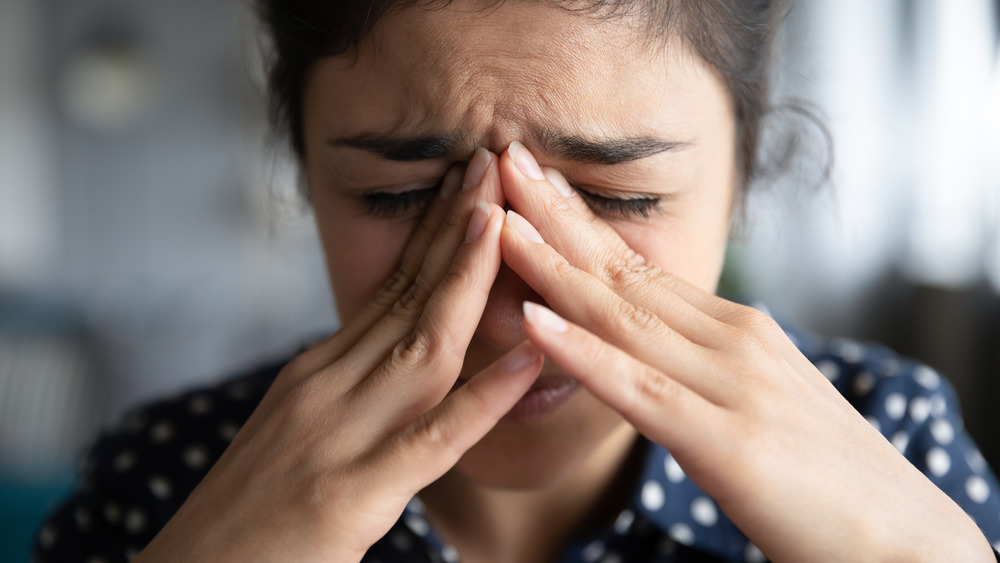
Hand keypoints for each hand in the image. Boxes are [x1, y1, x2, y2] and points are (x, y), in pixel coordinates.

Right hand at [136, 152, 542, 561]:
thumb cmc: (249, 512)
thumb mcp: (296, 430)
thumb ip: (347, 389)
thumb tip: (397, 352)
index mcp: (318, 373)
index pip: (389, 288)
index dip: (435, 233)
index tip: (470, 183)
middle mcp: (327, 387)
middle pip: (406, 296)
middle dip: (456, 228)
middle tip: (492, 163)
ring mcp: (339, 436)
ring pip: (420, 345)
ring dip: (466, 279)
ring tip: (504, 221)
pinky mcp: (352, 493)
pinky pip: (433, 438)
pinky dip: (484, 396)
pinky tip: (527, 358)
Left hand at [495, 144, 994, 562]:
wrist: (906, 541)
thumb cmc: (826, 479)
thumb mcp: (759, 401)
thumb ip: (704, 371)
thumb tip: (651, 351)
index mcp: (737, 332)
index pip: (642, 268)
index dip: (582, 225)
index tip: (536, 185)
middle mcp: (733, 341)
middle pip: (624, 272)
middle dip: (556, 216)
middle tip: (503, 161)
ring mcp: (732, 385)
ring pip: (622, 315)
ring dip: (552, 265)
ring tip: (498, 222)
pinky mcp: (729, 441)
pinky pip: (638, 388)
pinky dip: (582, 351)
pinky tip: (532, 319)